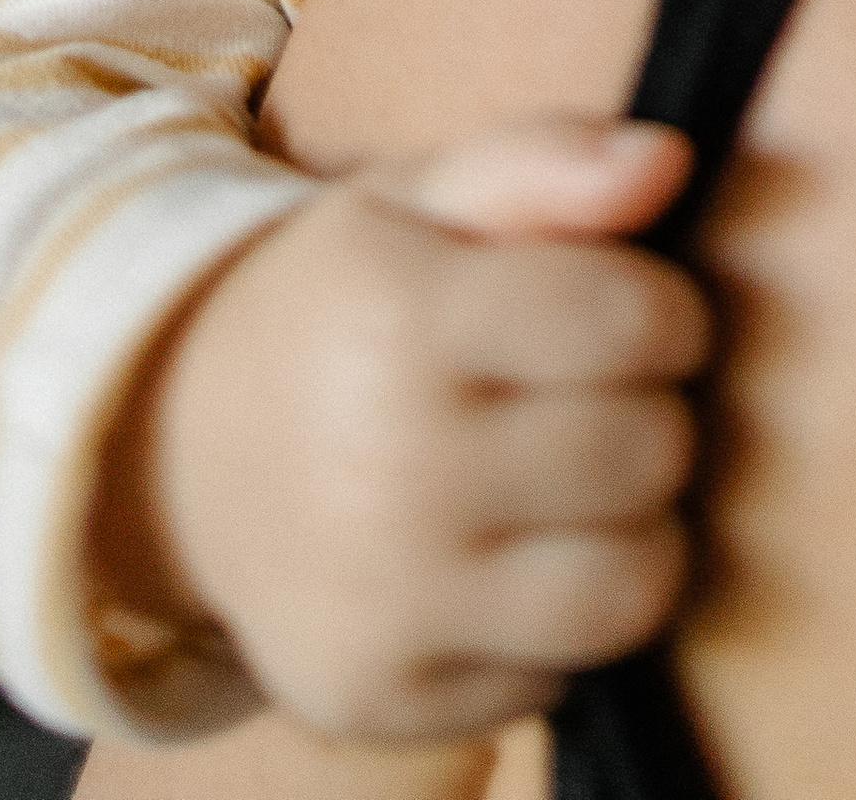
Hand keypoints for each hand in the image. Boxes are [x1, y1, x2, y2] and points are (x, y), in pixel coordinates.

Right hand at [112, 120, 704, 739]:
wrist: (188, 453)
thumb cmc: (349, 305)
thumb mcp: (423, 197)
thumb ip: (549, 161)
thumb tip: (668, 160)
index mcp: (402, 317)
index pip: (635, 321)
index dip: (666, 312)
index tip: (630, 315)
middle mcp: (389, 468)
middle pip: (646, 452)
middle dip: (649, 414)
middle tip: (589, 399)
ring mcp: (385, 600)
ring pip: (630, 585)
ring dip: (633, 529)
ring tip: (577, 485)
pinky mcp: (385, 696)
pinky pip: (563, 673)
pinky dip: (563, 620)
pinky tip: (512, 560)